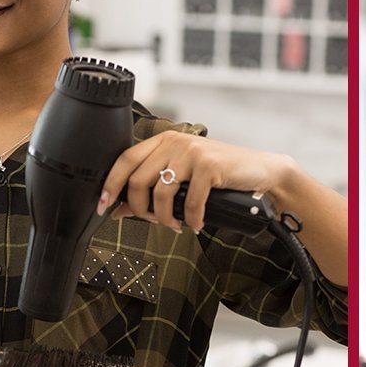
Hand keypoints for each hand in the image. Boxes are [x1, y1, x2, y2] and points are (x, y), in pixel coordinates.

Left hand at [96, 131, 299, 233]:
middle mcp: (175, 142)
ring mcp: (192, 152)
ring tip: (175, 226)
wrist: (262, 171)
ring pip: (160, 192)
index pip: (125, 159)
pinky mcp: (209, 166)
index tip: (103, 207)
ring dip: (164, 218)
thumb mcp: (184, 177)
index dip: (111, 184)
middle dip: (139, 208)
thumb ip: (154, 187)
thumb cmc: (222, 175)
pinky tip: (195, 224)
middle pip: (138, 179)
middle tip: (153, 221)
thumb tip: (119, 209)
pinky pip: (189, 201)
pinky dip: (191, 219)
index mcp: (164, 140)